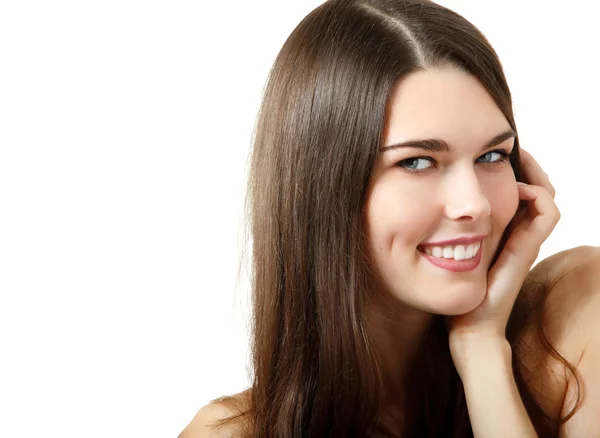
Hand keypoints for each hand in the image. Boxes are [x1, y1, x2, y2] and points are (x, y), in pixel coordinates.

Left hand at [446, 148, 559, 345]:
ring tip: (515, 157)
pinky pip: (548, 212)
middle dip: (522, 163)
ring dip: (533, 172)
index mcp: (496, 225)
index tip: (486, 150)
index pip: (513, 185)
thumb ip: (434, 221)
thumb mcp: (437, 242)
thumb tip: (416, 189)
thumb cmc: (448, 286)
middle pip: (533, 185)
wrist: (466, 321)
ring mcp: (525, 238)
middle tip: (506, 147)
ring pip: (544, 193)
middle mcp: (515, 229)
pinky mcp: (528, 248)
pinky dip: (537, 194)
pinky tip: (516, 186)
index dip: (505, 165)